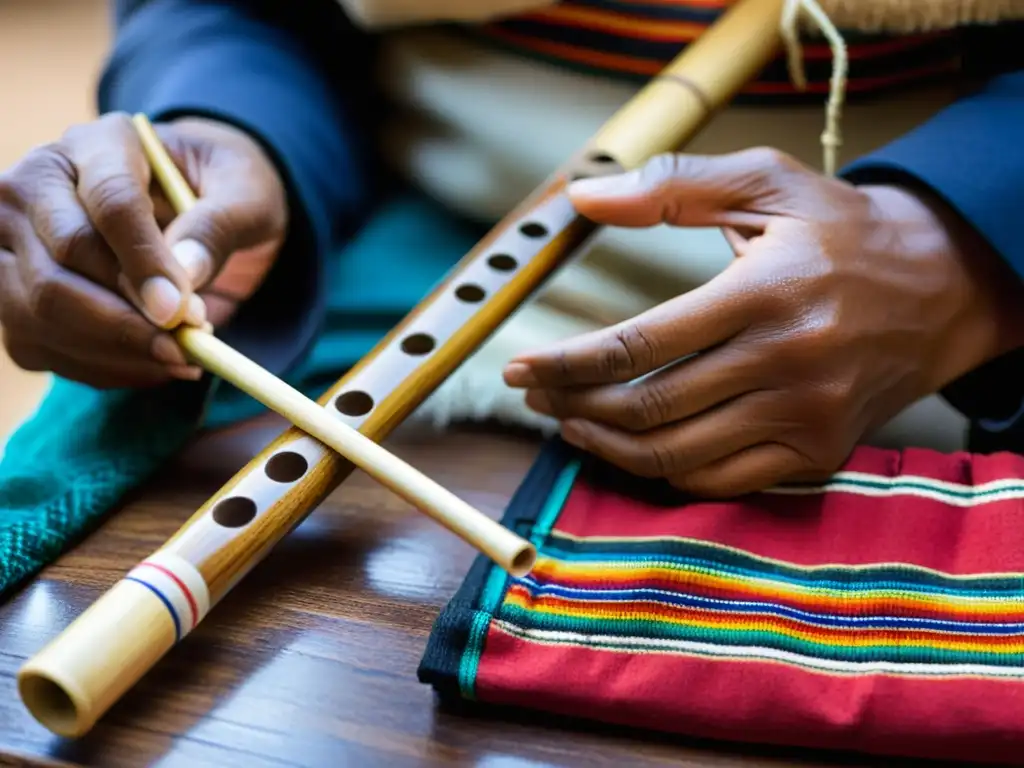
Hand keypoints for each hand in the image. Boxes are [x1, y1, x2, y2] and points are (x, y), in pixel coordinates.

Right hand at [0, 112, 286, 388]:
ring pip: (40, 309)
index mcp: (100, 143)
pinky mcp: (8, 289)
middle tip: (187, 346)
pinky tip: (150, 365)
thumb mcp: (246, 192)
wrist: (194, 205)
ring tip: (180, 359)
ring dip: (113, 350)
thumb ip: (220, 224)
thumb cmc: (220, 191)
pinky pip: (38, 344)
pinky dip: (98, 367)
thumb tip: (185, 273)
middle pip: (62, 262)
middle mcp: (37, 182)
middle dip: (127, 319)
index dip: (143, 262)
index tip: (180, 311)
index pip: (109, 201)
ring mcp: (10, 237)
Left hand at [503, 148, 1023, 496]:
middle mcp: (787, 364)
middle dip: (573, 405)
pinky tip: (630, 447)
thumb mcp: (768, 182)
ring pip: (675, 456)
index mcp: (764, 294)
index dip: (566, 362)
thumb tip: (585, 196)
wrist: (939, 289)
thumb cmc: (842, 232)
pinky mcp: (816, 453)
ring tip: (569, 421)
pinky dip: (662, 472)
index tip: (519, 366)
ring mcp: (805, 418)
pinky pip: (719, 481)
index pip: (638, 346)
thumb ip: (673, 185)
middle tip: (534, 394)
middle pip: (647, 408)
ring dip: (606, 445)